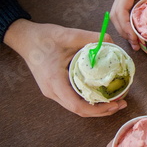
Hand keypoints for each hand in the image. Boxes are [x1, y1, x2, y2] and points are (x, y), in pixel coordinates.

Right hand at [4, 19, 126, 116]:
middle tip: (122, 103)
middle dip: (103, 111)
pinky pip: (74, 100)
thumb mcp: (69, 35)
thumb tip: (113, 43)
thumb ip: (92, 38)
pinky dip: (90, 101)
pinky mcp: (55, 89)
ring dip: (97, 107)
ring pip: (77, 108)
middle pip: (80, 111)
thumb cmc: (43, 37)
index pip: (77, 106)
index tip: (115, 104)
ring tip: (115, 100)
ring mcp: (52, 92)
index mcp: (55, 82)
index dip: (98, 109)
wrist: (24, 38)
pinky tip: (102, 94)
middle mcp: (53, 92)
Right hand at [110, 0, 146, 50]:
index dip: (126, 27)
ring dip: (125, 31)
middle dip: (124, 32)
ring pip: (118, 17)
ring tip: (137, 44)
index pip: (120, 11)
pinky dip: (129, 25)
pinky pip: (125, 14)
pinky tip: (139, 33)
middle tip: (137, 46)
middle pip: (116, 17)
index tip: (136, 38)